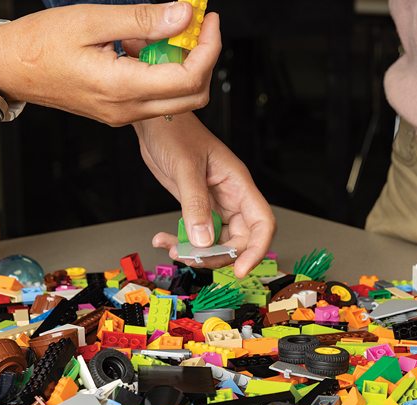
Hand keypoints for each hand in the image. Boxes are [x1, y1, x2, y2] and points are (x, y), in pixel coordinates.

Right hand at [0, 2, 220, 125]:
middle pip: (193, 96)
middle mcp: (126, 109)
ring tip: (172, 32)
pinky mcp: (118, 111)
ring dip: (186, 67)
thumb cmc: (39, 43)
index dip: (209, 48)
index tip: (207, 20)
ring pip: (178, 100)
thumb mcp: (91, 20)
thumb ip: (143, 20)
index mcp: (122, 88)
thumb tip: (183, 15)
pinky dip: (166, 73)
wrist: (6, 68)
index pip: (189, 78)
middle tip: (199, 26)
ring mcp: (123, 114)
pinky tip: (150, 46)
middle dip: (205, 59)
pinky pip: (157, 99)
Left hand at [137, 114, 274, 276]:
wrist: (155, 123)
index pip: (262, 224)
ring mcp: (214, 204)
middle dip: (217, 255)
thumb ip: (195, 204)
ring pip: (216, 241)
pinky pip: (197, 234)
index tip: (241, 270)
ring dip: (196, 251)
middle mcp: (231, 198)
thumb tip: (203, 240)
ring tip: (172, 248)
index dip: (256, 250)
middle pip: (239, 239)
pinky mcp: (197, 208)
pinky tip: (163, 239)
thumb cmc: (175, 132)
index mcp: (238, 185)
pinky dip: (181, 241)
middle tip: (191, 257)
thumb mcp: (185, 168)